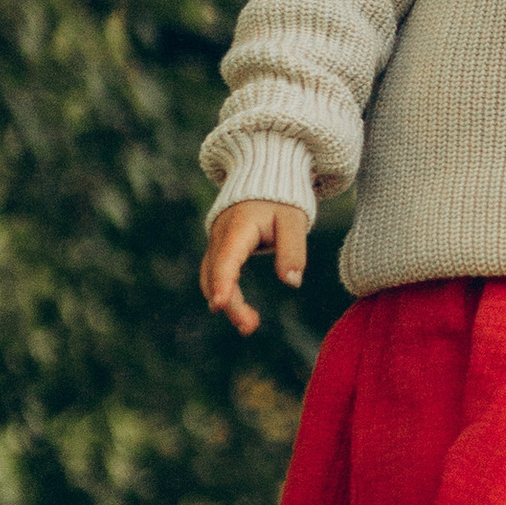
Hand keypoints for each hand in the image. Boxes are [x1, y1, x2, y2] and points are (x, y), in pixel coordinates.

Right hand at [201, 198, 306, 335]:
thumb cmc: (281, 200)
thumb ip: (293, 250)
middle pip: (215, 274)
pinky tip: (242, 311)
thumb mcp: (294, 221)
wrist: (264, 177)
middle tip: (250, 326)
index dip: (222, 282)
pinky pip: (216, 274)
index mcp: (237, 228)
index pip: (226, 259)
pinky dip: (225, 293)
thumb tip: (292, 282)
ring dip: (226, 302)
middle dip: (229, 302)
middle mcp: (220, 236)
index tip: (220, 304)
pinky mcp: (220, 249)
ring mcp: (217, 243)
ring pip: (211, 277)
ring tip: (250, 325)